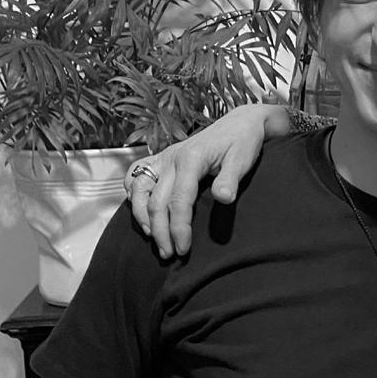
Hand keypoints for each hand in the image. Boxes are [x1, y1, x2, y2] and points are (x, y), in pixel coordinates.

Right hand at [124, 104, 285, 257]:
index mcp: (191, 159)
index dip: (179, 228)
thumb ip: (230, 179)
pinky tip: (141, 212)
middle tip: (169, 254)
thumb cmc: (243, 142)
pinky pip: (136, 175)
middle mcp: (171, 158)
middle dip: (161, 232)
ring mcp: (164, 157)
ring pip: (139, 190)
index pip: (179, 201)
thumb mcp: (243, 159)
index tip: (183, 249)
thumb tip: (223, 199)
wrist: (240, 123)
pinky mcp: (161, 158)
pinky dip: (134, 195)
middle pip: (156, 201)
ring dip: (142, 217)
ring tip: (153, 238)